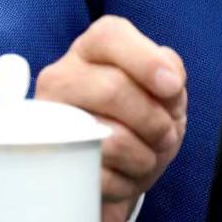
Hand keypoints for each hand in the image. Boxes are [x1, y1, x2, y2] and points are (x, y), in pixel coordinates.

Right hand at [36, 16, 187, 221]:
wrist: (119, 166)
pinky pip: (99, 176)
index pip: (110, 38)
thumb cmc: (143, 116)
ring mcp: (49, 121)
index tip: (172, 88)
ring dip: (144, 156)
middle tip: (166, 135)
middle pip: (112, 90)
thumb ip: (170, 70)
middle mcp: (62, 77)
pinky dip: (126, 183)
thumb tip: (168, 80)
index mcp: (92, 49)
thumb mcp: (165, 88)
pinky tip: (126, 176)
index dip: (147, 62)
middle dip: (153, 120)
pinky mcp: (51, 163)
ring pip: (108, 138)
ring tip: (147, 157)